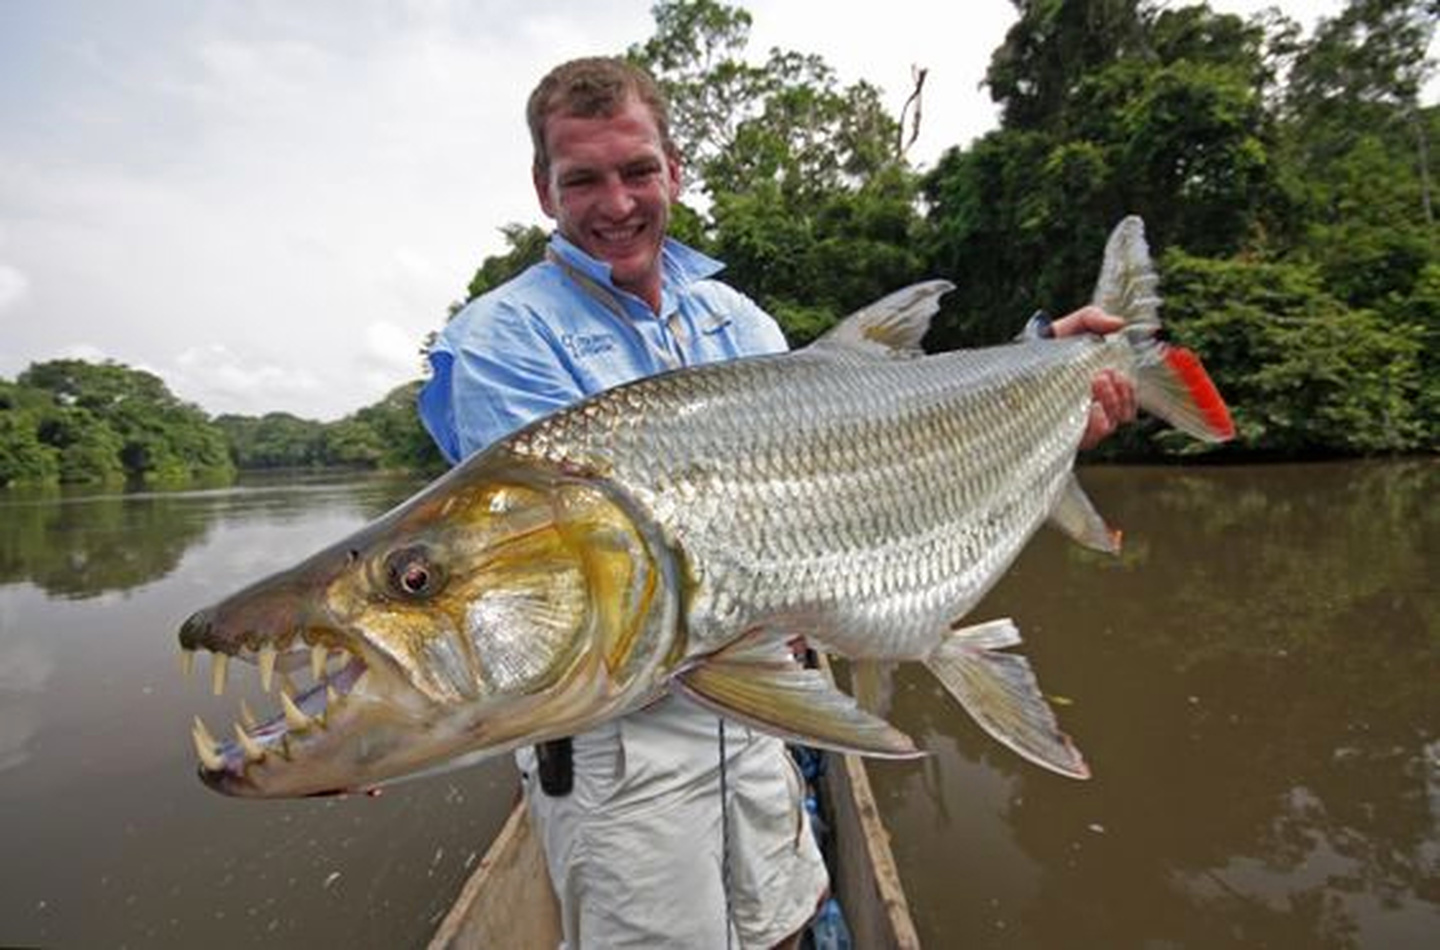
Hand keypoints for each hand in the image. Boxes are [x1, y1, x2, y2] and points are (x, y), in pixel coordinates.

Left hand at [1050, 306, 1136, 448]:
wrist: (1024, 352)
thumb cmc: (1055, 341)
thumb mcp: (1077, 324)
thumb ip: (1096, 319)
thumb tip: (1119, 323)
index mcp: (1106, 389)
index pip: (1128, 403)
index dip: (1129, 394)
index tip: (1119, 375)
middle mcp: (1096, 408)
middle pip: (1122, 416)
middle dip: (1118, 396)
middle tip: (1102, 375)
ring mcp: (1079, 421)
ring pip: (1109, 427)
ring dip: (1109, 406)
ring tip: (1095, 382)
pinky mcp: (1063, 431)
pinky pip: (1088, 438)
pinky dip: (1095, 424)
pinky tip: (1091, 408)